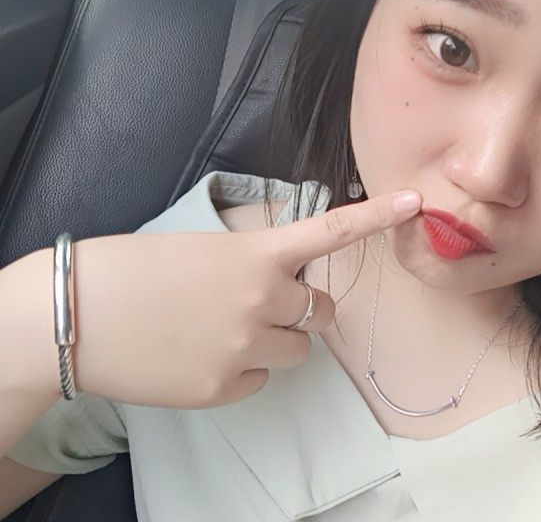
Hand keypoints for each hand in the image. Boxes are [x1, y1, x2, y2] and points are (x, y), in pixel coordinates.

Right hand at [72, 189, 421, 408]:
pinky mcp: (223, 386)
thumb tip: (281, 285)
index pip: (329, 232)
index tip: (416, 204)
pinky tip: (200, 354)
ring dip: (274, 339)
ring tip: (222, 329)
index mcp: (255, 253)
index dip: (375, 217)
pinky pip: (258, 378)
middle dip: (304, 308)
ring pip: (296, 348)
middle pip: (321, 310)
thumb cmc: (134, 269)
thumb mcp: (204, 250)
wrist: (75, 313)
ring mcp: (245, 345)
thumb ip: (253, 264)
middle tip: (264, 303)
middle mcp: (261, 298)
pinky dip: (241, 368)